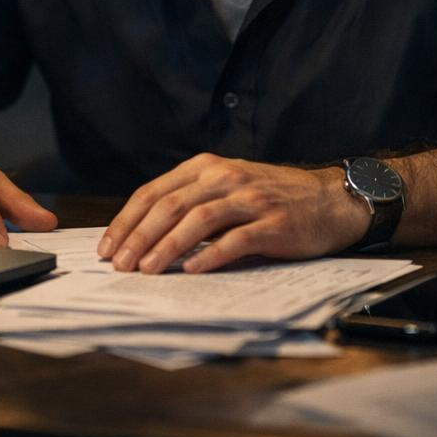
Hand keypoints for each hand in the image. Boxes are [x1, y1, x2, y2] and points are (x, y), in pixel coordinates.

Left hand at [97, 153, 370, 272]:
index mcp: (207, 166)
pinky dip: (210, 255)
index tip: (107, 246)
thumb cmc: (272, 197)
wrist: (329, 200)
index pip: (155, 191)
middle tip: (119, 264)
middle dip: (139, 236)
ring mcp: (249, 198)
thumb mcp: (227, 187)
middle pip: (171, 204)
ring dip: (167, 246)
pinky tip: (192, 270)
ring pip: (197, 220)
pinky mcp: (272, 222)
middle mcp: (225, 176)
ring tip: (146, 269)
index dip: (127, 219)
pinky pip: (235, 239)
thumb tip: (144, 235)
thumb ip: (192, 202)